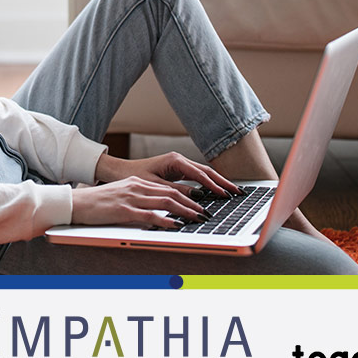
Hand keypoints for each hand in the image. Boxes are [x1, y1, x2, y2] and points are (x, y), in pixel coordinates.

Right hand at [71, 177, 208, 228]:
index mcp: (137, 182)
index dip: (187, 196)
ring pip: (165, 202)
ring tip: (198, 218)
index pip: (168, 188)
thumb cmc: (96, 203)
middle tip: (206, 213)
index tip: (199, 204)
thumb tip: (156, 211)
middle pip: (171, 193)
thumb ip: (139, 201)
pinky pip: (150, 215)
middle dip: (192, 203)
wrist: (75, 203)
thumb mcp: (120, 196)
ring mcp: (131, 198)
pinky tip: (176, 225)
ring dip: (185, 211)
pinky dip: (166, 220)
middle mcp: (137, 187)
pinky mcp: (123, 210)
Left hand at [94, 152, 240, 198]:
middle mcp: (179, 160)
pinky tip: (217, 192)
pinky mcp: (177, 170)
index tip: (225, 195)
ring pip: (204, 174)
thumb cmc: (133, 176)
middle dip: (223, 182)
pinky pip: (197, 177)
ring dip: (218, 183)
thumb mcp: (155, 186)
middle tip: (238, 193)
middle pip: (207, 171)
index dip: (214, 186)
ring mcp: (179, 164)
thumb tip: (197, 197)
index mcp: (175, 160)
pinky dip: (208, 184)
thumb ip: (176, 191)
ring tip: (233, 193)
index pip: (200, 174)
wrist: (120, 171)